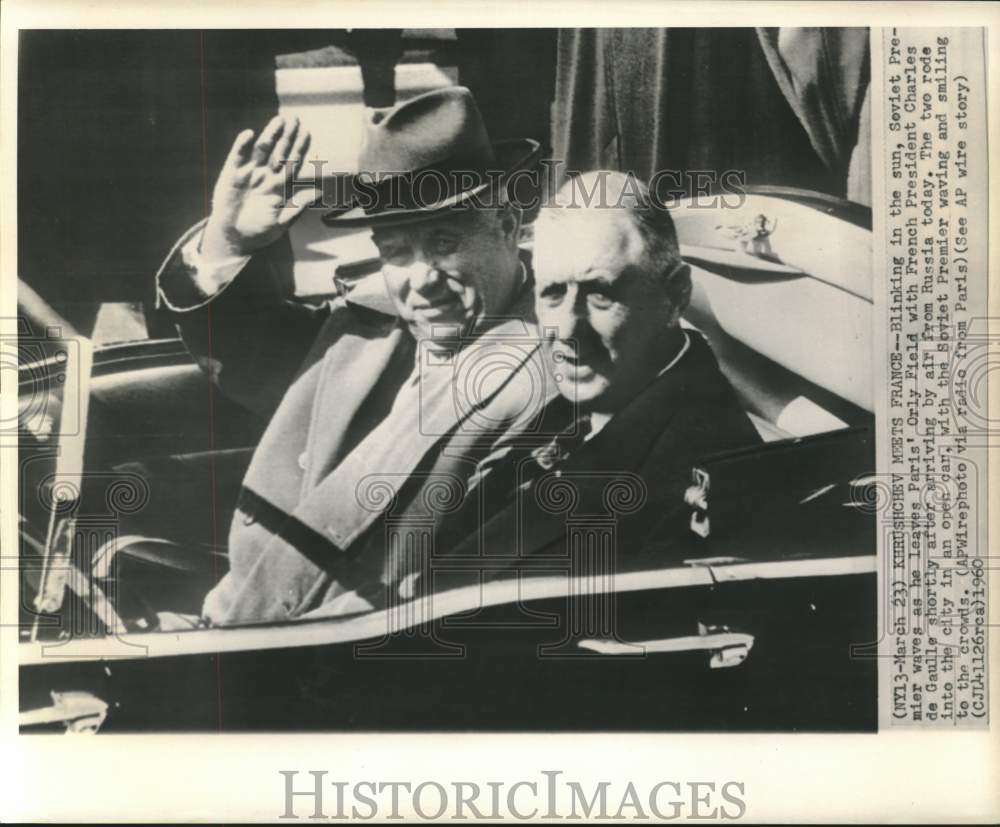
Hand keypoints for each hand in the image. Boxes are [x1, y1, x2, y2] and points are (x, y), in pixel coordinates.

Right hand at [200, 115, 321, 258]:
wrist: (233, 238)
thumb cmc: (259, 232)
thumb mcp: (281, 222)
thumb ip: (297, 207)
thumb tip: (318, 193)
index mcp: (279, 187)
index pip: (292, 163)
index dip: (299, 148)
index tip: (307, 133)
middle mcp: (266, 176)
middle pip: (279, 152)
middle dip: (287, 136)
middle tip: (295, 119)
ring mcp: (249, 173)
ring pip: (261, 150)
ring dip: (269, 135)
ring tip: (278, 121)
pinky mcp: (232, 174)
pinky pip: (238, 156)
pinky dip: (242, 145)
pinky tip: (249, 134)